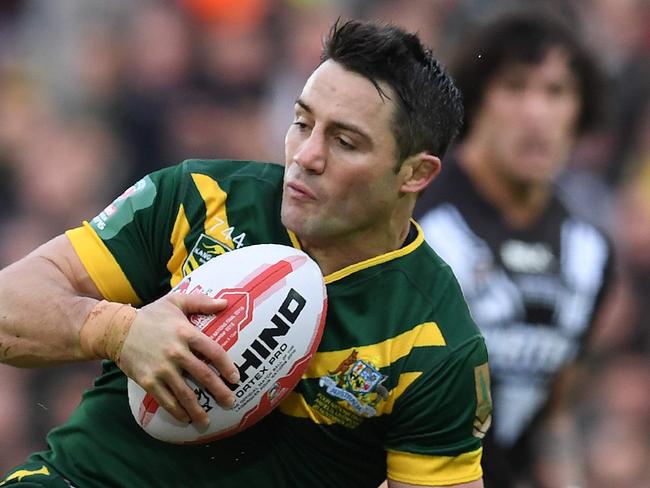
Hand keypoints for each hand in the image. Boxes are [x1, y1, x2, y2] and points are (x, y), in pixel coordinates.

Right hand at [117, 292, 238, 426]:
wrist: (117, 329)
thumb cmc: (151, 315)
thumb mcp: (176, 301)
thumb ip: (201, 302)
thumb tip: (225, 303)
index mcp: (186, 333)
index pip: (213, 351)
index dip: (227, 366)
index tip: (235, 378)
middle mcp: (176, 352)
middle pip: (203, 375)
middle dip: (219, 391)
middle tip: (231, 402)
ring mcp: (162, 369)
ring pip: (185, 393)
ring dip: (198, 410)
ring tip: (207, 422)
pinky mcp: (148, 381)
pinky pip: (166, 400)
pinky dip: (177, 412)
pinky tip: (185, 419)